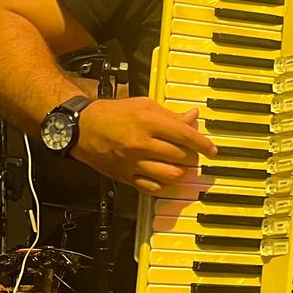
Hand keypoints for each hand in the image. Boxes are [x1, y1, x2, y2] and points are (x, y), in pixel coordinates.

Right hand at [74, 97, 217, 194]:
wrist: (81, 128)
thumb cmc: (111, 114)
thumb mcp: (143, 105)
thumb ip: (169, 114)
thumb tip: (192, 117)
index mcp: (147, 122)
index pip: (185, 135)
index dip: (203, 144)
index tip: (211, 149)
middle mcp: (141, 144)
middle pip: (181, 156)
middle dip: (192, 156)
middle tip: (192, 153)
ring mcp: (133, 163)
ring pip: (171, 175)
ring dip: (182, 171)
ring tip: (182, 165)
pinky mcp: (126, 176)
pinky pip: (153, 188)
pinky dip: (166, 185)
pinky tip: (167, 177)